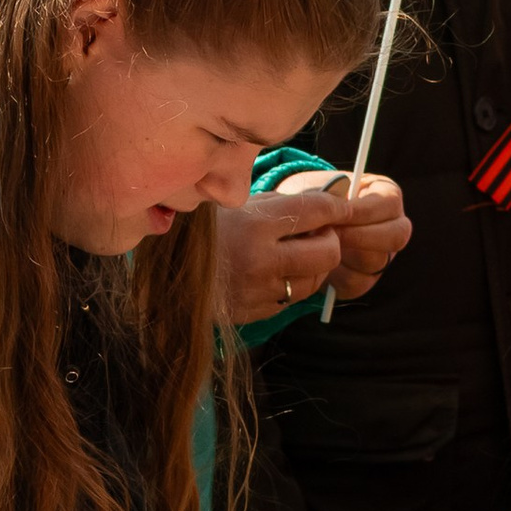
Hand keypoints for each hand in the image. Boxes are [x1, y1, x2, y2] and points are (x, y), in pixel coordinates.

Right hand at [219, 175, 411, 323]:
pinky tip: (275, 273)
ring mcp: (259, 290)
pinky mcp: (256, 312)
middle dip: (330, 240)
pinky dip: (292, 285)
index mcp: (255, 225)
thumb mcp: (236, 207)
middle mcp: (261, 259)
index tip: (345, 207)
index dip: (337, 208)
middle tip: (318, 233)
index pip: (315, 211)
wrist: (165, 276)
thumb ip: (280, 204)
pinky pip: (292, 299)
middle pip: (328, 251)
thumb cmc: (205, 234)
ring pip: (315, 279)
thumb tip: (329, 198)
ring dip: (314, 265)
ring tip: (295, 253)